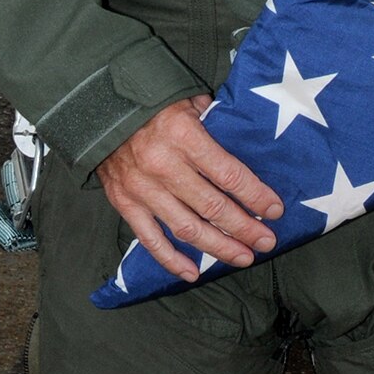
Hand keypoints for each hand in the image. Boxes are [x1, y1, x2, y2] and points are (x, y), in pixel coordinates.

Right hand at [96, 95, 282, 279]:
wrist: (98, 108)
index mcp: (184, 135)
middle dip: (244, 228)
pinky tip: (193, 273)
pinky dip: (171, 260)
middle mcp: (163, 165)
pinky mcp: (124, 203)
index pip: (229, 174)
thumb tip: (246, 143)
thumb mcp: (188, 100)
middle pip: (213, 207)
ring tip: (243, 257)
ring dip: (218, 246)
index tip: (275, 210)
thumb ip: (215, 123)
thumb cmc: (152, 103)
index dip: (255, 196)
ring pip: (187, 228)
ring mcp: (142, 188)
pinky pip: (150, 239)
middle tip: (266, 242)